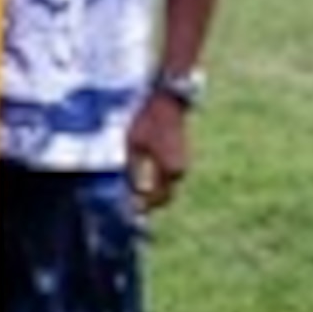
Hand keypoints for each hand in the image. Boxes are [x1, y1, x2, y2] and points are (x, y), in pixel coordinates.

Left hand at [126, 94, 191, 211]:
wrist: (167, 102)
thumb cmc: (148, 122)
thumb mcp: (134, 145)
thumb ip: (133, 169)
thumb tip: (130, 191)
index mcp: (170, 169)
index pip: (159, 198)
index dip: (145, 206)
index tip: (131, 209)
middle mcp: (180, 170)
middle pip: (166, 196)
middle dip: (150, 203)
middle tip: (132, 205)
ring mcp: (182, 163)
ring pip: (168, 187)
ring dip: (155, 193)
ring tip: (135, 194)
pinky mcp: (179, 157)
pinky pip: (169, 177)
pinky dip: (158, 182)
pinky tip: (143, 179)